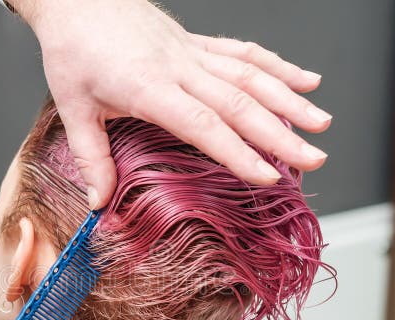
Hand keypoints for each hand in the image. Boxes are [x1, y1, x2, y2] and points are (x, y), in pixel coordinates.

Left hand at [14, 0, 331, 208]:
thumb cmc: (73, 50)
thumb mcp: (73, 107)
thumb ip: (91, 157)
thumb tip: (99, 201)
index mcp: (148, 87)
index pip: (202, 124)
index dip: (237, 151)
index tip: (267, 175)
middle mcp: (179, 68)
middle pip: (239, 103)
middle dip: (280, 134)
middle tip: (313, 159)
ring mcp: (191, 52)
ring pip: (250, 74)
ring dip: (289, 99)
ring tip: (321, 125)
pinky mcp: (196, 42)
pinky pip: (243, 53)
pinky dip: (278, 66)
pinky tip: (306, 80)